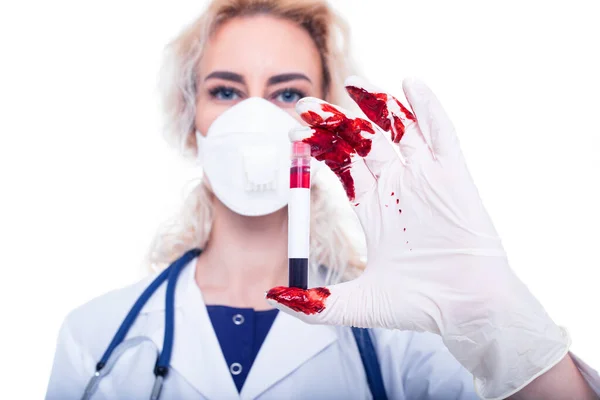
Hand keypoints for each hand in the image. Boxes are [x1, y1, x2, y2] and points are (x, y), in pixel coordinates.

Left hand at [266, 76, 569, 398]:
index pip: (342, 167)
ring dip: (375, 105)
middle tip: (304, 106)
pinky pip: (441, 132)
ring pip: (398, 129)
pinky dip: (427, 106)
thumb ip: (315, 303)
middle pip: (363, 142)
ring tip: (352, 82)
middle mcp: (398, 187)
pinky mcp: (454, 174)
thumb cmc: (420, 306)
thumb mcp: (357, 305)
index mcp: (376, 209)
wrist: (468, 310)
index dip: (318, 150)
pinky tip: (410, 83)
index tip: (292, 139)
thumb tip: (272, 297)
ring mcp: (426, 177)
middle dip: (334, 122)